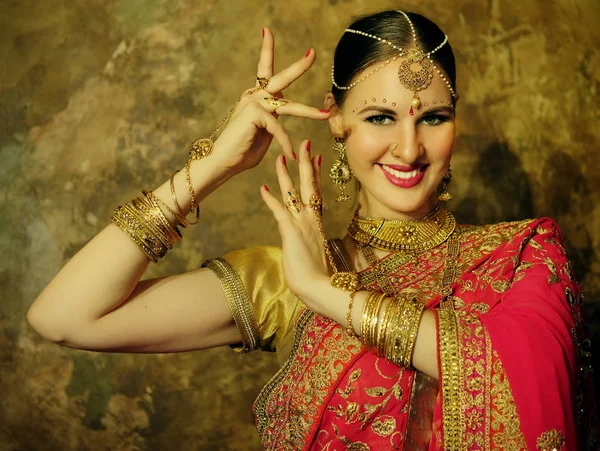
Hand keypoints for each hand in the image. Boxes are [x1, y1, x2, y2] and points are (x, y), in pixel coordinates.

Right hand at [210, 28, 329, 175]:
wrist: (221, 163)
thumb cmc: (241, 153)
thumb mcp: (263, 137)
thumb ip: (274, 127)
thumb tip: (284, 125)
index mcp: (255, 98)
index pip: (264, 72)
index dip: (266, 50)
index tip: (266, 31)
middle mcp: (254, 96)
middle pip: (280, 77)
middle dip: (299, 66)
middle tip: (313, 53)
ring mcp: (254, 102)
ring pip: (289, 107)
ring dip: (309, 112)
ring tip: (326, 115)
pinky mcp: (255, 113)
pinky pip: (279, 129)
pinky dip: (285, 143)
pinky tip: (289, 155)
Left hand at [260, 140, 331, 308]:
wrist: (320, 288)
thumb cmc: (319, 278)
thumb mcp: (315, 258)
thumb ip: (313, 247)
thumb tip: (314, 248)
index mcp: (317, 225)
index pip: (317, 194)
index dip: (316, 175)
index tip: (317, 158)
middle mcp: (311, 221)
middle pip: (309, 186)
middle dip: (306, 163)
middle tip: (306, 143)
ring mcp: (302, 225)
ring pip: (293, 193)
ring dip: (286, 174)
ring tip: (281, 157)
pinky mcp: (291, 233)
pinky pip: (279, 211)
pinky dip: (270, 199)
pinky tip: (263, 187)